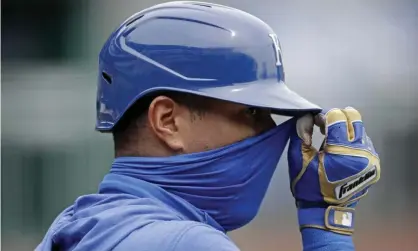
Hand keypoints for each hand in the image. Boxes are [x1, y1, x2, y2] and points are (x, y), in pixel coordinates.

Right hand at [287, 107, 379, 234]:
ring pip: (360, 128)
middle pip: (354, 117)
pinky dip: (351, 140)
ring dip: (344, 129)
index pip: (338, 116)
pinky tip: (340, 150)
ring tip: (331, 142)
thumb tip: (309, 116)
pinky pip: (364, 141)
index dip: (323, 116)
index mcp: (342, 152)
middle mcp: (362, 153)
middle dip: (337, 117)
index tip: (316, 125)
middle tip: (324, 128)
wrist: (325, 211)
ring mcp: (371, 158)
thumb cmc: (309, 186)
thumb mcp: (298, 157)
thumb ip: (301, 131)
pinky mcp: (374, 164)